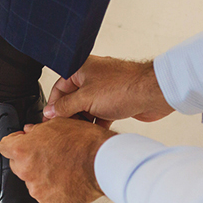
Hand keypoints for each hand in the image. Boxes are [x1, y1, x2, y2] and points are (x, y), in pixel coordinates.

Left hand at [0, 118, 116, 202]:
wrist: (104, 163)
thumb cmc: (86, 143)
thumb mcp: (59, 124)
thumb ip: (37, 130)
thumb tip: (30, 132)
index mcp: (23, 150)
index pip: (5, 146)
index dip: (15, 142)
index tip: (22, 142)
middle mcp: (25, 171)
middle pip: (18, 165)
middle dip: (30, 160)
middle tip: (50, 155)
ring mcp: (36, 189)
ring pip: (33, 182)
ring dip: (43, 176)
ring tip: (64, 168)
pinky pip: (45, 196)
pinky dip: (54, 191)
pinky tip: (67, 181)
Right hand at [43, 56, 173, 125]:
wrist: (153, 94)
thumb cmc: (124, 86)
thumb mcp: (85, 98)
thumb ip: (65, 106)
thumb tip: (51, 111)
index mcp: (82, 68)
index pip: (59, 87)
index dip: (53, 104)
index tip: (49, 119)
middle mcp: (92, 77)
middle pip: (72, 99)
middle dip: (68, 114)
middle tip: (62, 128)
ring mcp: (104, 89)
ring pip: (86, 108)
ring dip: (82, 120)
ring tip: (76, 132)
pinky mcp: (115, 102)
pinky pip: (99, 114)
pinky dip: (95, 123)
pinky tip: (92, 133)